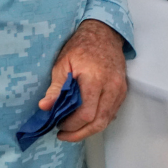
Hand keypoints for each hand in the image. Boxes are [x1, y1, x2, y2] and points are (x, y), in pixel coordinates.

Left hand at [39, 19, 127, 141]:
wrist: (104, 34)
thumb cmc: (81, 47)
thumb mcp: (63, 64)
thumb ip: (55, 88)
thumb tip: (45, 107)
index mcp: (95, 79)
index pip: (86, 114)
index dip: (71, 125)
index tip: (58, 124)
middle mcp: (111, 86)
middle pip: (98, 122)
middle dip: (79, 133)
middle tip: (64, 133)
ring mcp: (120, 89)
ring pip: (107, 120)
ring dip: (89, 129)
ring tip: (73, 129)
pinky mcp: (123, 91)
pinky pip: (112, 113)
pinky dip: (99, 120)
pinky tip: (86, 119)